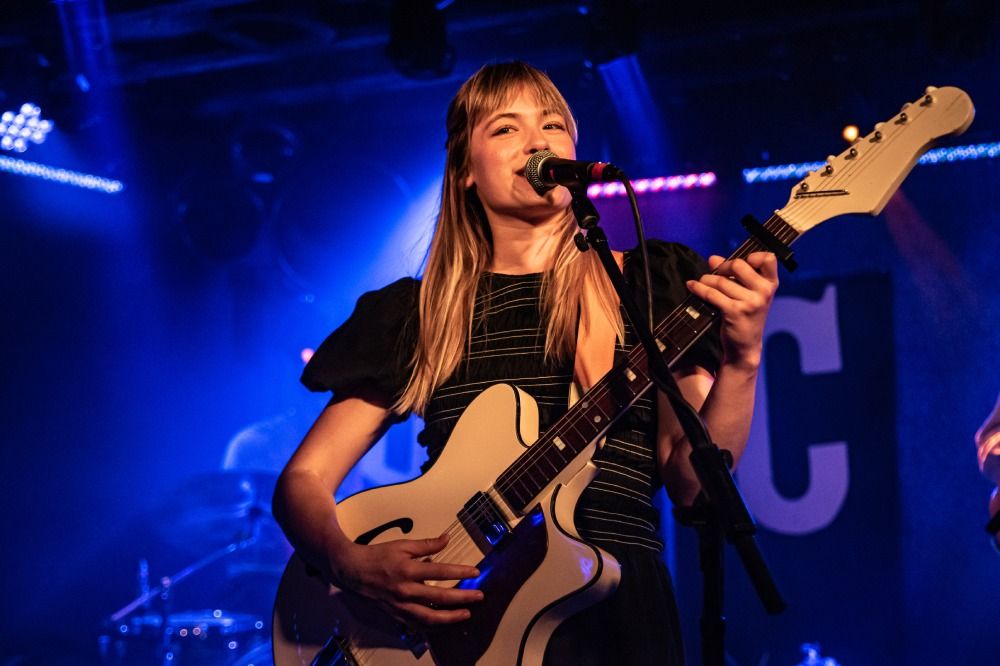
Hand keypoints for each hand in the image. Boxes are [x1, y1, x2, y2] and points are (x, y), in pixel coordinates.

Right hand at [330, 532, 483, 627]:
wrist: (353, 571)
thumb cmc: (378, 555)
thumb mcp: (402, 545)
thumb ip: (427, 544)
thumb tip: (447, 539)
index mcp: (408, 570)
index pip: (440, 572)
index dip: (460, 572)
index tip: (475, 572)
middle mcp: (406, 590)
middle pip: (440, 597)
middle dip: (462, 598)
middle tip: (479, 596)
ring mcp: (401, 605)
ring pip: (430, 617)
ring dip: (451, 617)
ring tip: (465, 614)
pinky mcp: (396, 614)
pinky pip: (418, 624)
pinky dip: (433, 625)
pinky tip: (444, 622)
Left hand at [686, 252, 778, 369]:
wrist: (745, 345)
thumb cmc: (746, 315)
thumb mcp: (746, 293)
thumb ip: (733, 274)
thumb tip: (713, 258)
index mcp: (771, 284)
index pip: (768, 258)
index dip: (753, 257)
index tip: (742, 262)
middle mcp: (764, 292)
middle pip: (738, 265)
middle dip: (723, 267)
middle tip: (717, 274)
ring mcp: (751, 302)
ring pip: (721, 281)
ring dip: (706, 280)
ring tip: (702, 282)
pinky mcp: (735, 311)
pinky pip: (712, 294)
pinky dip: (699, 288)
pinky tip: (692, 286)